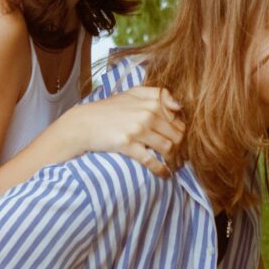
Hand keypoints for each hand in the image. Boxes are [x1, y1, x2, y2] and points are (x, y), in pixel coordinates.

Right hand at [54, 86, 184, 176]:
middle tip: (180, 158)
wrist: (84, 123)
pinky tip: (163, 174)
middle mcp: (147, 114)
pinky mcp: (128, 144)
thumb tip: (179, 106)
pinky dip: (160, 170)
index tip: (182, 143)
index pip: (179, 121)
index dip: (183, 134)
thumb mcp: (133, 93)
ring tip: (173, 166)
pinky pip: (151, 160)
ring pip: (168, 148)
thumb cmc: (110, 109)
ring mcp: (138, 130)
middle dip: (181, 149)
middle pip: (177, 135)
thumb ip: (158, 94)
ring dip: (173, 160)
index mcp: (152, 102)